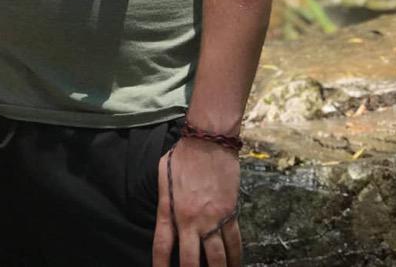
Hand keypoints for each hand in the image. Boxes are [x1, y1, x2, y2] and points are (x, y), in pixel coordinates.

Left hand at [152, 138, 241, 266]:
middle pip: (191, 262)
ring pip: (217, 259)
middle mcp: (191, 220)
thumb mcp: (163, 177)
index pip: (162, 246)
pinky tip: (234, 266)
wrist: (208, 140)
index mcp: (170, 210)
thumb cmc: (183, 155)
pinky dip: (235, 259)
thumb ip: (164, 203)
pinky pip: (234, 244)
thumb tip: (166, 221)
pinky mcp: (230, 213)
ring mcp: (212, 219)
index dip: (161, 266)